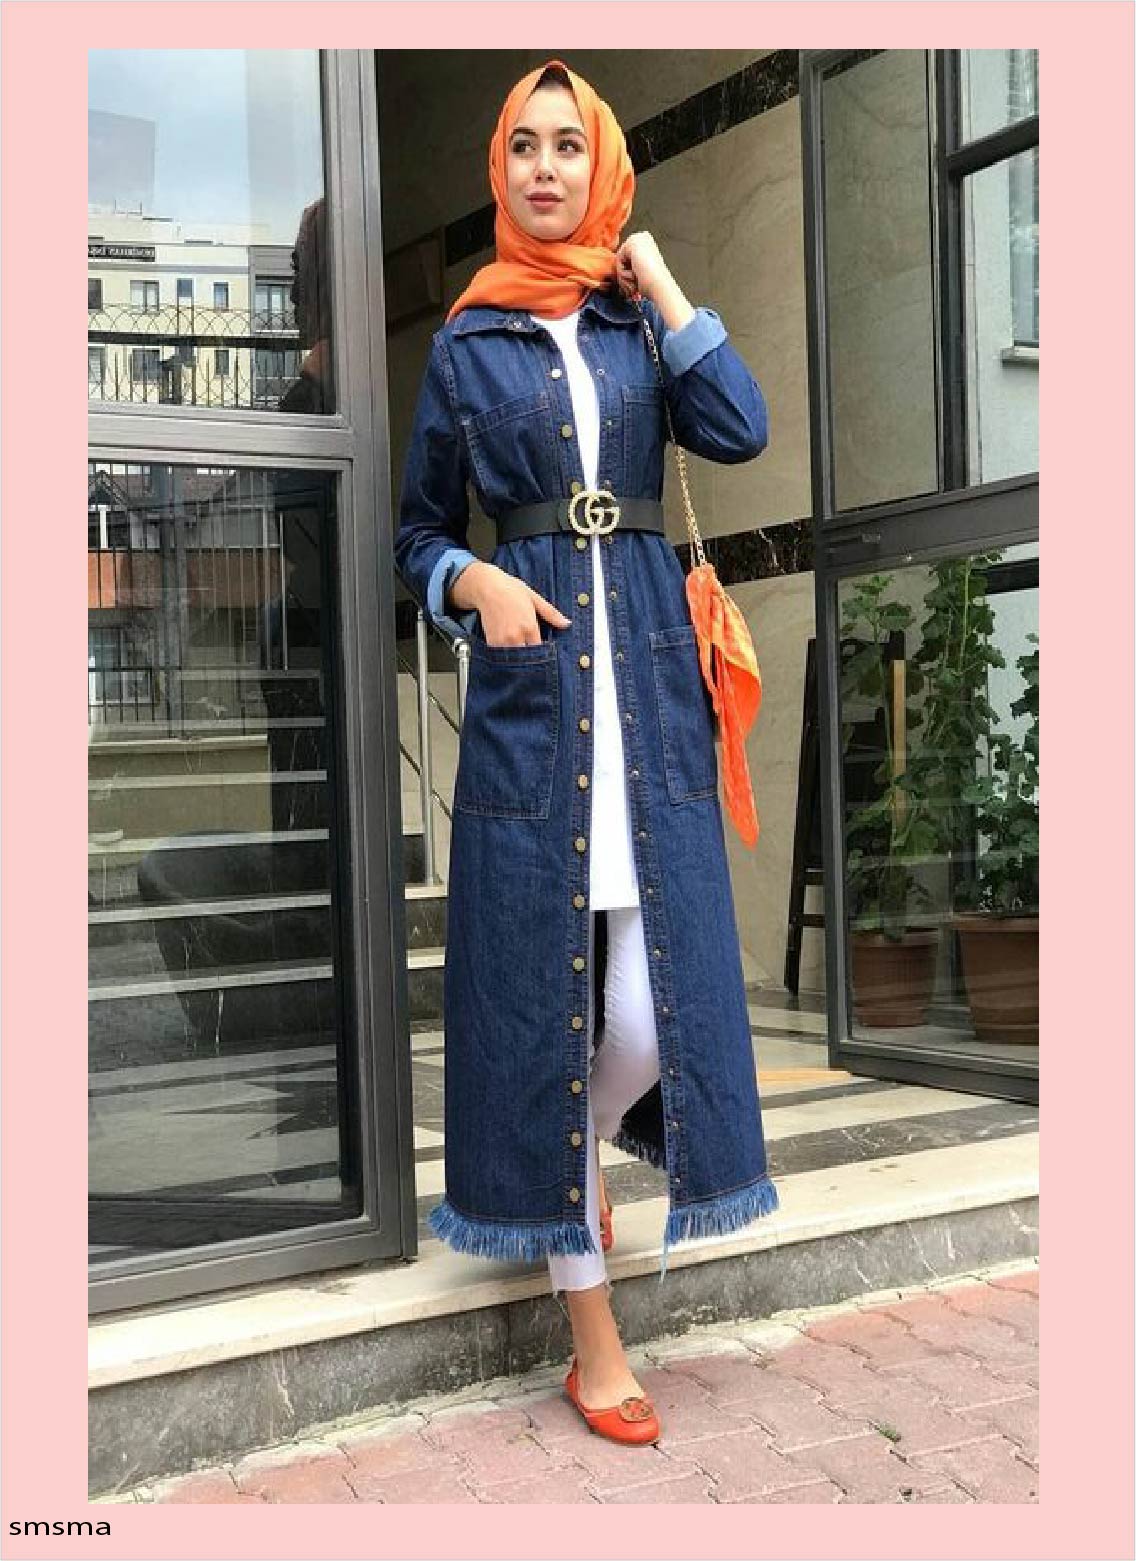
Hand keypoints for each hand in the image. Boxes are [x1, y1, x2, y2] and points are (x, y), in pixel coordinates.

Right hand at [450, 561, 570, 646]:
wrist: (486, 587)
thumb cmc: (510, 590)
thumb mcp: (534, 598)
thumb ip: (551, 614)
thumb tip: (566, 623)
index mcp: (529, 627)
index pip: (540, 650)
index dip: (543, 652)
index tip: (542, 650)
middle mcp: (516, 636)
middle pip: (527, 657)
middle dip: (531, 657)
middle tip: (532, 655)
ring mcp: (503, 641)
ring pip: (514, 658)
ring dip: (518, 657)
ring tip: (520, 648)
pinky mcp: (492, 642)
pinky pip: (502, 655)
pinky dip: (506, 654)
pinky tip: (509, 647)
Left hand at [613, 232, 694, 331]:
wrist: (661, 288)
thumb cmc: (655, 288)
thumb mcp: (639, 278)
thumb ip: (632, 274)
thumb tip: (622, 285)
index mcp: (645, 244)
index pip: (624, 259)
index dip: (628, 276)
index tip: (638, 286)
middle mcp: (642, 237)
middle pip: (620, 258)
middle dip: (625, 276)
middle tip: (638, 286)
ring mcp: (638, 238)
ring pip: (618, 260)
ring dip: (625, 276)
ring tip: (638, 282)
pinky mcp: (633, 242)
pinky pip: (618, 259)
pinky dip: (625, 272)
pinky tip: (637, 277)